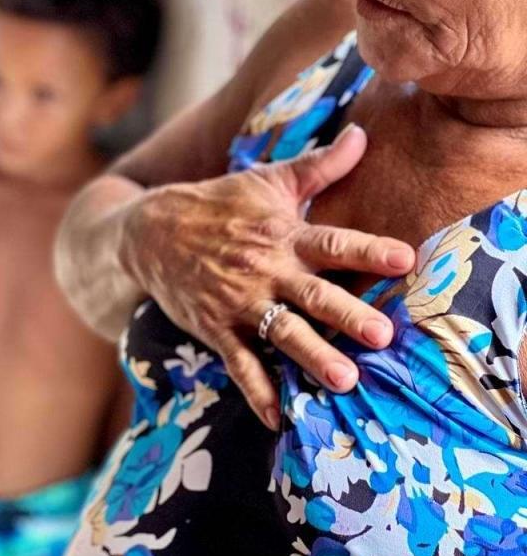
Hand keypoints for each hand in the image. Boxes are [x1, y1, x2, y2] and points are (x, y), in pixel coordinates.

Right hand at [118, 124, 415, 427]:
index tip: (405, 259)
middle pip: (311, 293)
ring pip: (280, 332)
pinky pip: (239, 364)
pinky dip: (257, 392)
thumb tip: (362, 135)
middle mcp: (264, 268)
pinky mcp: (216, 327)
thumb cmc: (220, 203)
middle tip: (382, 335)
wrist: (150, 230)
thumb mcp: (268, 180)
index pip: (332, 241)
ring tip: (345, 380)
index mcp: (282, 232)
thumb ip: (320, 165)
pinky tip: (278, 420)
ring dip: (312, 356)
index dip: (367, 250)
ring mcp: (238, 301)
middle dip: (347, 314)